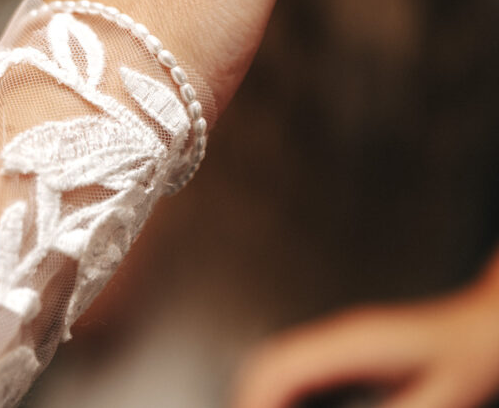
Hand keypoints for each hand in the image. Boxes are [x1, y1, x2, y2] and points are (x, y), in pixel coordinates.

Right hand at [233, 273, 498, 407]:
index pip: (281, 366)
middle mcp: (339, 334)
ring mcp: (341, 338)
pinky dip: (279, 389)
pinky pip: (297, 366)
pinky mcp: (349, 349)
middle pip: (268, 360)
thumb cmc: (475, 354)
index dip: (256, 399)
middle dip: (247, 396)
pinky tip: (283, 407)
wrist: (490, 322)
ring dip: (260, 391)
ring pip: (277, 360)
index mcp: (354, 342)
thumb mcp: (442, 396)